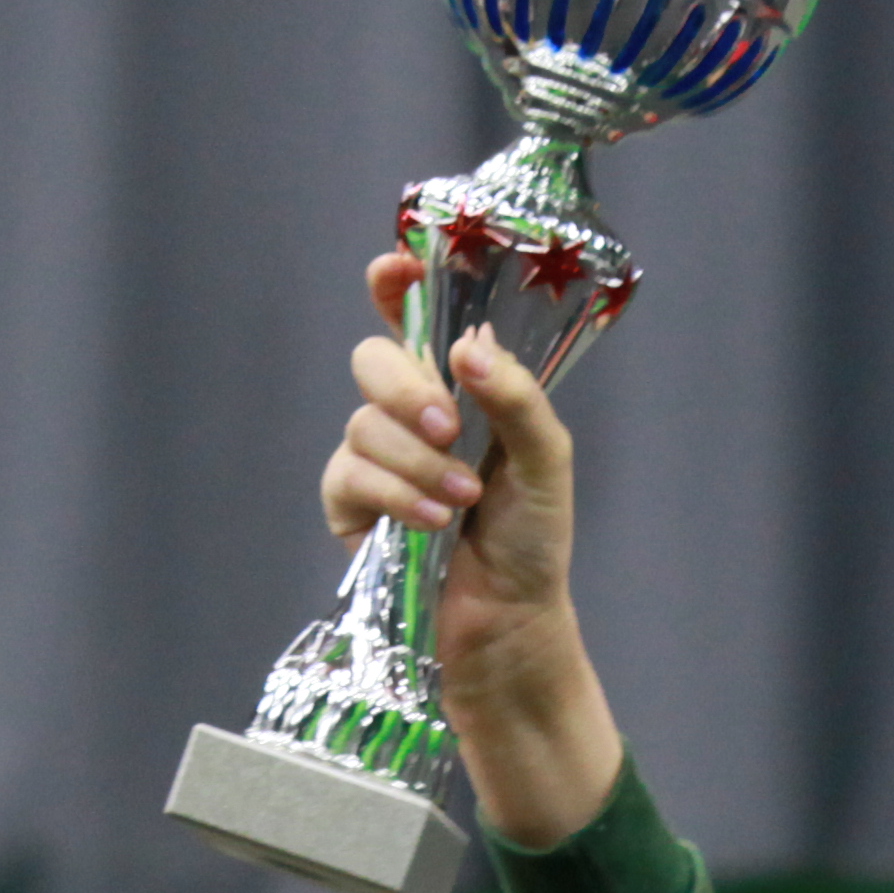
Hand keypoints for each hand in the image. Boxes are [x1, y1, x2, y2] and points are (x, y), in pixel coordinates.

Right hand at [320, 253, 623, 849]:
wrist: (508, 622)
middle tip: (449, 429)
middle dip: (406, 392)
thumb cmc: (533, 541)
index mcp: (458, 388)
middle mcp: (410, 413)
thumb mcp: (547, 460)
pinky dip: (392, 497)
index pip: (414, 317)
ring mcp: (375, 458)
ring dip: (416, 465)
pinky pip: (346, 478)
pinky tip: (431, 526)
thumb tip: (467, 347)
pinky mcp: (351, 507)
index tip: (393, 270)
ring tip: (461, 505)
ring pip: (361, 425)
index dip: (397, 285)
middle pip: (371, 361)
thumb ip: (516, 397)